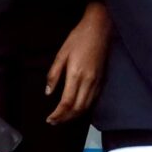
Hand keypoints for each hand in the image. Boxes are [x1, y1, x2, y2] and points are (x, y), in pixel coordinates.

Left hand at [45, 3, 109, 125]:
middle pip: (78, 108)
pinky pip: (93, 99)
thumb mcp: (61, 54)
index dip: (58, 114)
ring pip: (87, 106)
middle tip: (54, 122)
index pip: (67, 102)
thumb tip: (48, 93)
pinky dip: (84, 108)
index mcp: (76, 75)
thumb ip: (54, 75)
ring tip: (63, 118)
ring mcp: (97, 82)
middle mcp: (88, 82)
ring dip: (75, 115)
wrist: (100, 29)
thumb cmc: (78, 39)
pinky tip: (76, 108)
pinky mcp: (102, 80)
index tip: (49, 119)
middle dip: (65, 118)